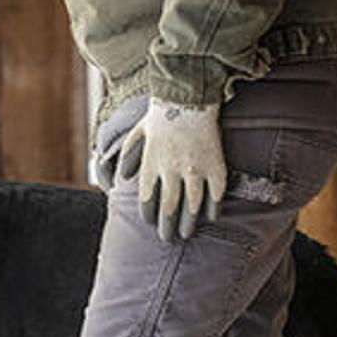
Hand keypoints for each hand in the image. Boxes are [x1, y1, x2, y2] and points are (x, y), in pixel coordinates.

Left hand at [117, 99, 226, 241]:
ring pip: (192, 205)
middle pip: (169, 208)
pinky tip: (211, 217)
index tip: (151, 223)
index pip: (148, 200)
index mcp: (151, 164)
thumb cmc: (160, 116)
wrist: (189, 96)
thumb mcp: (136, 134)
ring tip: (187, 234)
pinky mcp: (215, 164)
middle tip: (167, 240)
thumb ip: (128, 157)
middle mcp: (172, 170)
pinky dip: (213, 207)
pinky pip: (216, 193)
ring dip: (189, 223)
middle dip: (167, 228)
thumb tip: (120, 179)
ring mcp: (195, 168)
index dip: (149, 216)